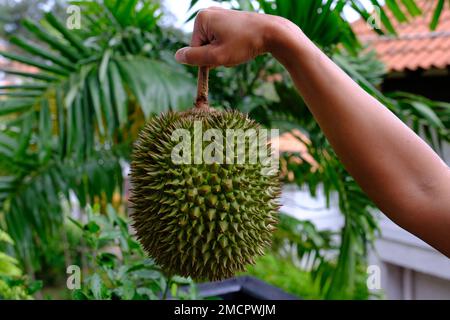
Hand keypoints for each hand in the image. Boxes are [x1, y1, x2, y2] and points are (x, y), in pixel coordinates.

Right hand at [175, 7, 291, 66]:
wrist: (272, 33)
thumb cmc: (245, 44)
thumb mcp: (217, 56)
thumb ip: (195, 58)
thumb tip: (177, 56)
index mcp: (201, 18)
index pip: (194, 49)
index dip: (208, 59)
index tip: (224, 55)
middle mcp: (208, 13)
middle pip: (203, 46)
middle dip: (216, 55)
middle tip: (233, 52)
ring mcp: (218, 16)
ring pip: (213, 45)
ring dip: (224, 53)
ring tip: (239, 48)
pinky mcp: (227, 20)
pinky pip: (222, 41)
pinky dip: (230, 47)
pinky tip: (241, 44)